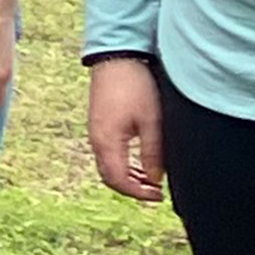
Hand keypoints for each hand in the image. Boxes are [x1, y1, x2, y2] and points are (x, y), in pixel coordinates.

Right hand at [87, 55, 166, 204]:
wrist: (117, 58)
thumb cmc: (136, 87)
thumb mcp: (151, 122)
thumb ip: (153, 153)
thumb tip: (155, 179)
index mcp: (107, 142)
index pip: (118, 180)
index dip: (139, 193)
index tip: (158, 196)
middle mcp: (96, 139)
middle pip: (109, 177)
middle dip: (132, 189)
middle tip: (155, 192)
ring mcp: (95, 131)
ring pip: (107, 165)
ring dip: (127, 177)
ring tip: (151, 179)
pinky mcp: (98, 123)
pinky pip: (107, 153)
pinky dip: (122, 163)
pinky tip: (139, 161)